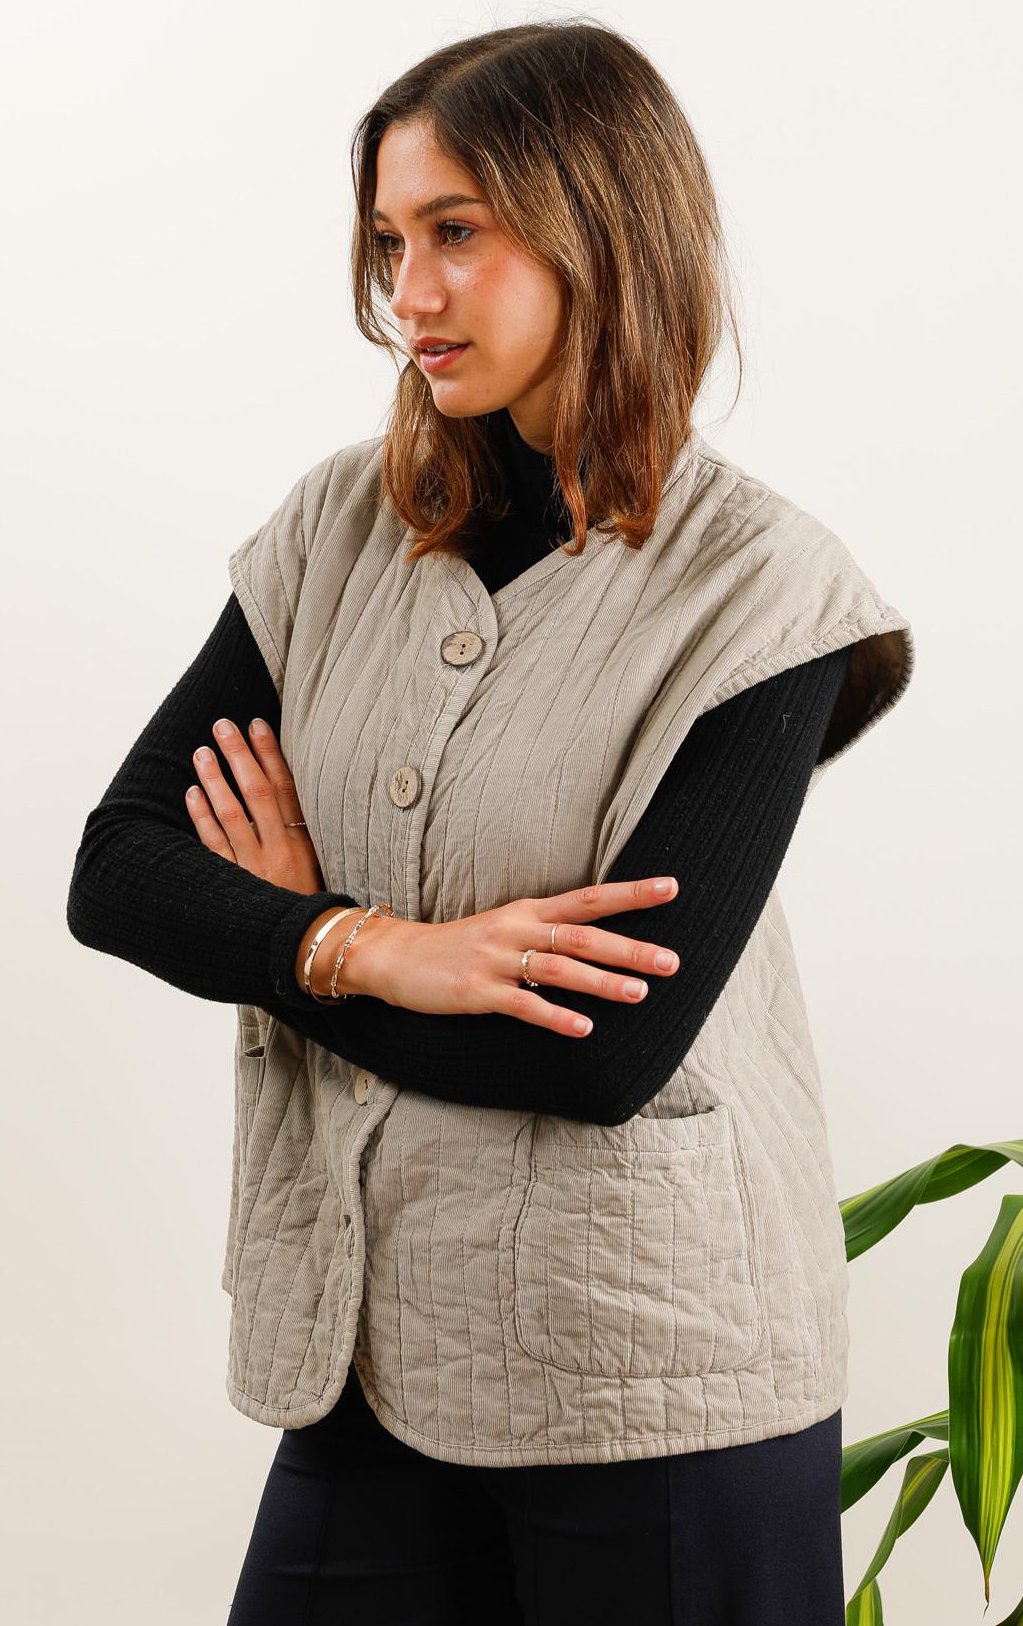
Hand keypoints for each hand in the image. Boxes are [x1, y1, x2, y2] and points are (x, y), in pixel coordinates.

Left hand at [185, 716, 325, 894]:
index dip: (271, 754)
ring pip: (232, 814)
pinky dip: (202, 818)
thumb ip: (305, 834)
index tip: (258, 725)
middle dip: (239, 755)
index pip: (286, 787)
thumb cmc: (314, 906)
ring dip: (215, 780)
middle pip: (257, 792)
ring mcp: (254, 867)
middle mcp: (279, 850)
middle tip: (222, 725)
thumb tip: (287, 794)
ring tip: (202, 752)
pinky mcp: (234, 884)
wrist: (307, 950)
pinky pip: (214, 846)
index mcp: (305, 843)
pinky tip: (192, 794)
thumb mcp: (320, 866)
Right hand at [356, 877, 680, 1037]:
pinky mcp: (477, 991)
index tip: (671, 888)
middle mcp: (516, 929)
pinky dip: (555, 1015)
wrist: (397, 957)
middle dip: (629, 948)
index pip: (588, 898)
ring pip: (558, 968)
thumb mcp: (505, 926)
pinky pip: (523, 1005)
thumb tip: (598, 944)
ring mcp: (496, 959)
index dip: (630, 893)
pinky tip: (583, 1028)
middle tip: (671, 961)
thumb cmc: (459, 946)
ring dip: (601, 981)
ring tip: (639, 993)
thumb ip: (546, 932)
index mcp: (528, 911)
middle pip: (581, 935)